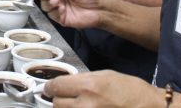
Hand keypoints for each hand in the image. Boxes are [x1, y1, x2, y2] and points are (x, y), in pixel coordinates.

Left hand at [45, 70, 159, 107]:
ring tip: (79, 105)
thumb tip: (63, 84)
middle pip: (56, 104)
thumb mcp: (105, 75)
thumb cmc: (130, 90)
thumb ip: (82, 80)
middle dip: (59, 100)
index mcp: (88, 86)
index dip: (51, 87)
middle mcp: (86, 105)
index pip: (55, 86)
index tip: (51, 88)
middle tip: (68, 98)